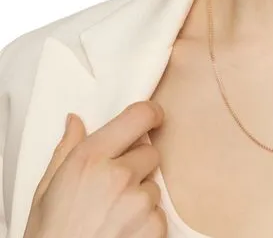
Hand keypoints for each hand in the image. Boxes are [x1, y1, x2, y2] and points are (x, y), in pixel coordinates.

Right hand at [23, 101, 166, 237]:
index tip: (154, 118)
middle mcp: (117, 175)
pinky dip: (146, 223)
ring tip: (113, 216)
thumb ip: (66, 150)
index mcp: (90, 158)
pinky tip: (123, 232)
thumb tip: (75, 121)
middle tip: (113, 189)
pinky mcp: (153, 226)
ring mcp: (138, 201)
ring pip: (153, 186)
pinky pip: (159, 214)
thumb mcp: (46, 191)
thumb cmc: (50, 235)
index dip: (151, 114)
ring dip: (140, 198)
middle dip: (137, 167)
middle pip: (150, 153)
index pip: (139, 116)